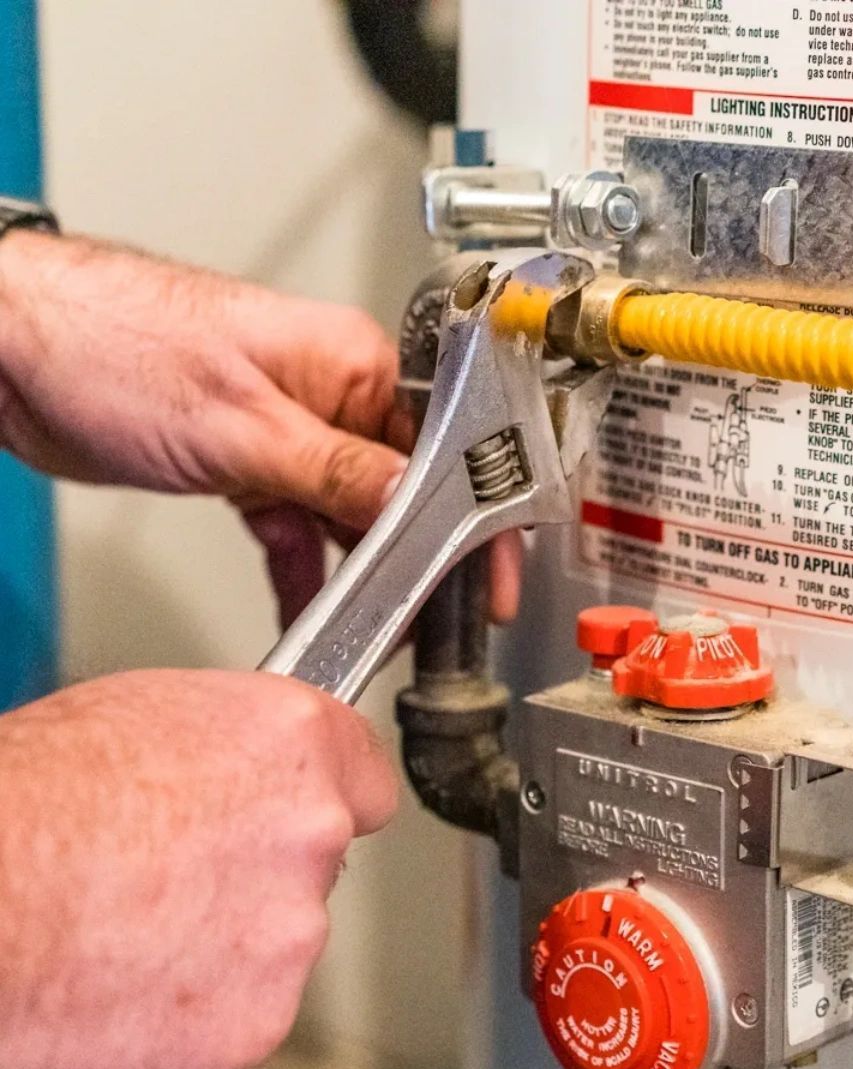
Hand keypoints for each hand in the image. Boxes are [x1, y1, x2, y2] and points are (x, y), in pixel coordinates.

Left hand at [0, 231, 520, 626]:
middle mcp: (332, 394)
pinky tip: (308, 608)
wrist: (15, 350)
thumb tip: (416, 509)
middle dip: (417, 556)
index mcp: (352, 363)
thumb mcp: (244, 427)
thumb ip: (340, 475)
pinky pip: (298, 525)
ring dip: (360, 571)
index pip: (445, 447)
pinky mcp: (252, 461)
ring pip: (352, 514)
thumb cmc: (114, 343)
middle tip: (432, 614)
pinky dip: (303, 569)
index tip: (488, 573)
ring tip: (375, 623)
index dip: (473, 517)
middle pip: (405, 489)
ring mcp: (292, 429)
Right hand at [0, 670, 396, 1068]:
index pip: (367, 782)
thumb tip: (240, 776)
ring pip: (271, 953)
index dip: (328, 800)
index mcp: (296, 745)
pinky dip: (182, 1026)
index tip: (306, 816)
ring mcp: (286, 938)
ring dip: (217, 956)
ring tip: (120, 936)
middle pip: (312, 870)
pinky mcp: (247, 1029)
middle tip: (168, 883)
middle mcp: (310, 836)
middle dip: (255, 881)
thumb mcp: (147, 716)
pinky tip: (115, 991)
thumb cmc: (29, 796)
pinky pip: (232, 1029)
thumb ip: (232, 753)